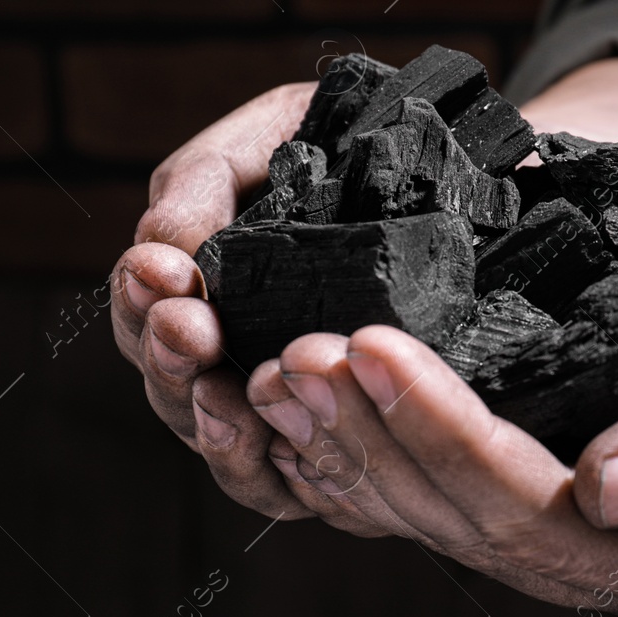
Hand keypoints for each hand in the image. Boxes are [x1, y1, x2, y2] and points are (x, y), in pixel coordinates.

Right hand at [111, 82, 385, 533]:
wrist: (476, 167)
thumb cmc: (366, 146)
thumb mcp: (279, 133)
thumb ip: (207, 176)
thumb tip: (160, 243)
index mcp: (214, 283)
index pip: (146, 309)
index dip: (141, 295)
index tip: (163, 271)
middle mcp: (238, 352)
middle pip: (169, 381)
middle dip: (166, 352)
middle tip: (188, 326)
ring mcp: (290, 402)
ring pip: (215, 436)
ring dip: (202, 412)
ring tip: (218, 385)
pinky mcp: (347, 442)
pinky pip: (285, 483)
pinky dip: (262, 464)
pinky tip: (267, 436)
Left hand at [233, 237, 617, 616]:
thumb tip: (608, 486)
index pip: (548, 520)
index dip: (449, 438)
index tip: (369, 350)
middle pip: (479, 524)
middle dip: (380, 440)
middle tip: (288, 359)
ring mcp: (617, 533)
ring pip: (459, 510)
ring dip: (366, 442)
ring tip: (279, 370)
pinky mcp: (595, 483)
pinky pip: (475, 477)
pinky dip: (399, 435)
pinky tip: (336, 389)